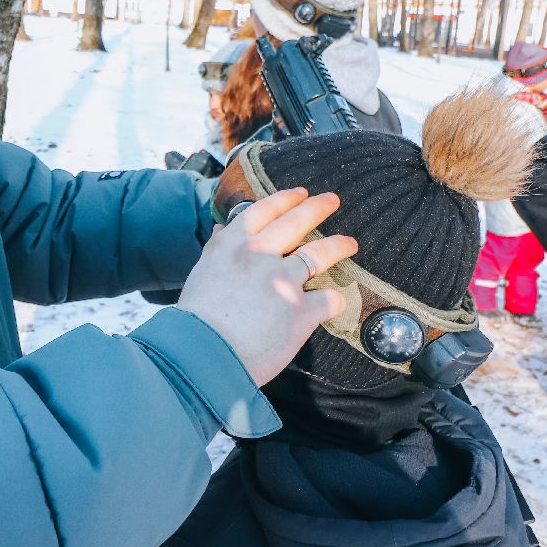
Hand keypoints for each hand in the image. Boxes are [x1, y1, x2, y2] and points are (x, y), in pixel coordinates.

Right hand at [177, 187, 358, 386]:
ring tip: (350, 243)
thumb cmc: (196, 320)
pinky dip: (336, 299)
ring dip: (339, 245)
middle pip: (297, 222)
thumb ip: (217, 250)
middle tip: (332, 200)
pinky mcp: (301, 310)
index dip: (285, 200)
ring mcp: (283, 281)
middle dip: (317, 208)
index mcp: (232, 246)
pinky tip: (338, 300)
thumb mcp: (202, 273)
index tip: (300, 193)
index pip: (264, 211)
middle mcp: (260, 256)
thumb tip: (221, 230)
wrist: (202, 354)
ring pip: (320, 254)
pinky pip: (329, 299)